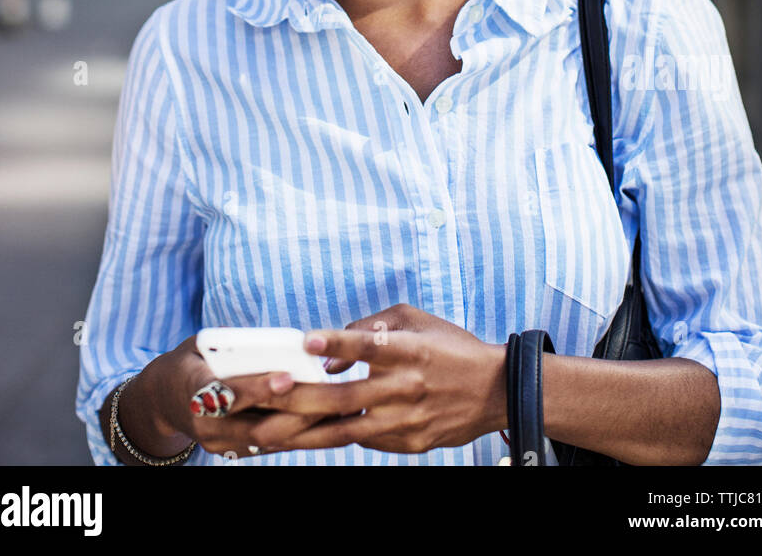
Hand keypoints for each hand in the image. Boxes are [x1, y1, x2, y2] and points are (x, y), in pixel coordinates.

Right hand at [125, 335, 331, 460]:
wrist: (162, 400)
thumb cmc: (191, 360)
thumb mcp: (200, 342)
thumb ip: (230, 341)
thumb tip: (275, 339)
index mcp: (193, 388)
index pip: (227, 393)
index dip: (258, 388)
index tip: (288, 377)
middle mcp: (205, 424)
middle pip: (257, 425)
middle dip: (298, 413)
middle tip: (336, 398)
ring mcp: (219, 443)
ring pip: (269, 441)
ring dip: (309, 429)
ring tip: (345, 412)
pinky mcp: (233, 451)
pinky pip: (271, 446)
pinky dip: (301, 435)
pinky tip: (332, 425)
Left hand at [241, 304, 507, 455]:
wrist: (495, 391)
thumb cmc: (450, 347)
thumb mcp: (416, 320)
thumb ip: (372, 327)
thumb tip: (331, 353)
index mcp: (411, 350)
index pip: (370, 345)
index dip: (338, 344)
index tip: (307, 341)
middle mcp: (407, 387)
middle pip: (346, 396)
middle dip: (301, 397)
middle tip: (269, 392)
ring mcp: (407, 420)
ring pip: (346, 429)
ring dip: (304, 431)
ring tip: (266, 433)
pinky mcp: (409, 442)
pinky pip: (364, 441)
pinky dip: (333, 437)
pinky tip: (302, 436)